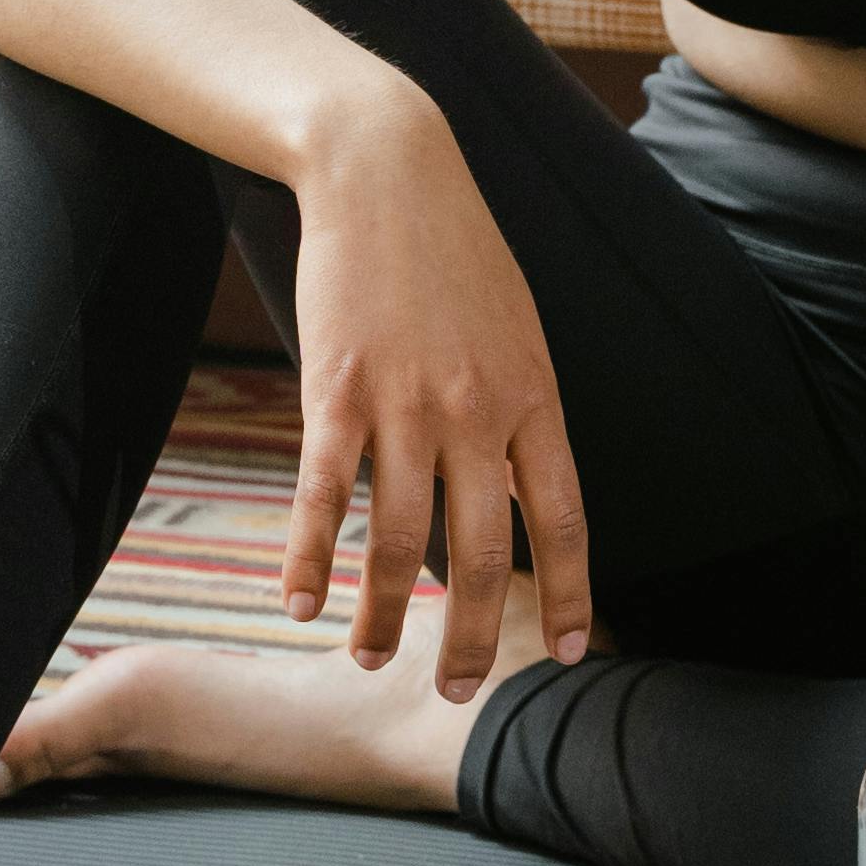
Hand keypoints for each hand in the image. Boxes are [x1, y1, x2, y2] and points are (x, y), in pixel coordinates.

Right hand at [273, 74, 590, 706]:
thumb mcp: (517, 331)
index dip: (567, 595)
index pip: (562, 521)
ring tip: (368, 657)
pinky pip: (324, 497)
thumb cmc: (455, 254)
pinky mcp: (336, 391)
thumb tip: (522, 491)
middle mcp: (477, 412)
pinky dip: (310, 560)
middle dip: (468, 637)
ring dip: (381, 615)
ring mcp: (405, 404)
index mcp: (535, 398)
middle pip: (479, 555)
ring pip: (398, 542)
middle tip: (455, 693)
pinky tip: (297, 605)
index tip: (565, 657)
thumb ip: (521, 413)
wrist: (387, 172)